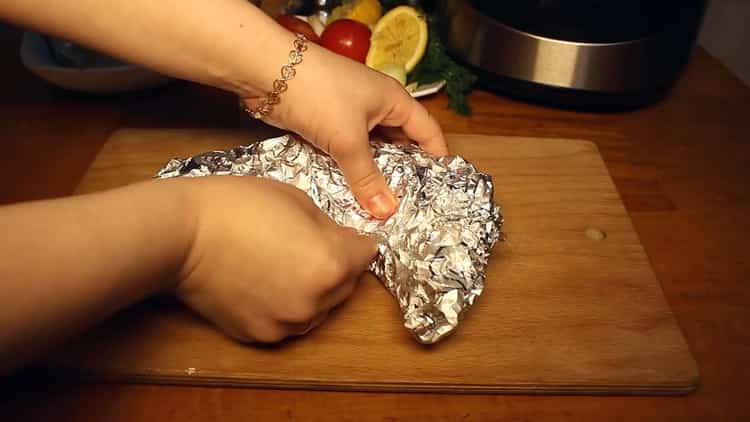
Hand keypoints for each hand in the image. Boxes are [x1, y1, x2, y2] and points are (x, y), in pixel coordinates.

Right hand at [177, 176, 376, 342]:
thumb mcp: (298, 200)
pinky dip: (283, 306)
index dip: (357, 241)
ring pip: (318, 309)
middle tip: (311, 246)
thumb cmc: (238, 206)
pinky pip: (286, 321)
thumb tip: (344, 242)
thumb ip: (330, 227)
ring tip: (284, 265)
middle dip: (338, 267)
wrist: (183, 235)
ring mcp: (287, 323)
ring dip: (313, 291)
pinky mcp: (260, 335)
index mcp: (332, 264)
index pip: (367, 255)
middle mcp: (316, 301)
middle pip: (346, 286)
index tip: (347, 235)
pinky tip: (263, 282)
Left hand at [242, 40, 447, 218]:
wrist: (265, 72)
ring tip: (381, 208)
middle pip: (400, 144)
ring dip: (373, 175)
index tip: (441, 191)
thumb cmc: (318, 95)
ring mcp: (350, 115)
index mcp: (394, 101)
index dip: (436, 160)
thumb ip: (367, 178)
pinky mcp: (327, 124)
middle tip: (409, 207)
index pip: (427, 132)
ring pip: (371, 151)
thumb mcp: (347, 139)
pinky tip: (352, 194)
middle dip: (403, 174)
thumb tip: (387, 212)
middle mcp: (377, 107)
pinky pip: (347, 152)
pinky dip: (350, 170)